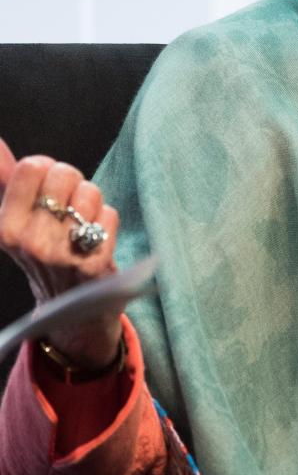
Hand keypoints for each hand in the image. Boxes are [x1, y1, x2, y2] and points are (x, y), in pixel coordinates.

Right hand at [0, 136, 122, 368]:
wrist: (70, 308)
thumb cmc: (45, 249)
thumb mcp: (16, 219)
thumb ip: (6, 179)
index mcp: (7, 227)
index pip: (33, 166)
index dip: (48, 169)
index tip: (49, 187)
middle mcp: (31, 241)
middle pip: (64, 173)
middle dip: (73, 182)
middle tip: (69, 207)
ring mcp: (63, 253)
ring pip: (90, 192)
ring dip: (92, 202)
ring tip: (82, 223)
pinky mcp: (94, 264)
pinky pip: (110, 214)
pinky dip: (107, 220)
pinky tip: (97, 239)